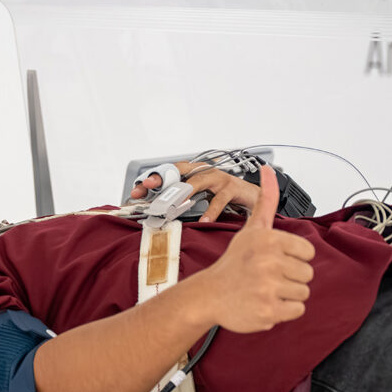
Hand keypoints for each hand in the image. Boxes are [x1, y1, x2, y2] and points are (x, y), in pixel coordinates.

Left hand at [131, 161, 262, 221]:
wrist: (255, 196)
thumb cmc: (225, 197)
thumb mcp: (200, 198)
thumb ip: (182, 202)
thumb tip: (157, 214)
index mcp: (194, 172)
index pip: (169, 172)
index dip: (152, 180)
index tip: (137, 191)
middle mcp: (204, 171)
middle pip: (179, 172)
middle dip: (161, 180)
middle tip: (147, 187)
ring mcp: (218, 178)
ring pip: (197, 182)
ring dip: (182, 192)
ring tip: (170, 203)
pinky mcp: (232, 188)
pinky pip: (219, 200)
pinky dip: (210, 211)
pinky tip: (203, 220)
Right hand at [192, 169, 314, 333]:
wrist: (209, 295)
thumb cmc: (234, 263)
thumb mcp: (251, 229)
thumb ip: (265, 200)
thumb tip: (268, 170)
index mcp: (268, 240)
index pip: (308, 252)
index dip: (293, 257)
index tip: (273, 260)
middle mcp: (268, 263)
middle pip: (307, 274)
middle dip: (290, 277)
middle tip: (266, 277)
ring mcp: (268, 288)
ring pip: (303, 293)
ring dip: (287, 294)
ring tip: (265, 289)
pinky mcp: (268, 311)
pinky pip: (297, 310)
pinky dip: (283, 310)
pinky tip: (265, 303)